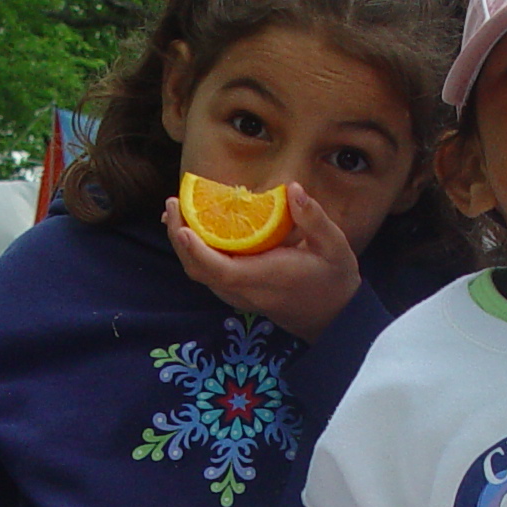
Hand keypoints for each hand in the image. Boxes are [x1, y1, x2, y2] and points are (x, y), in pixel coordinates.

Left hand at [162, 183, 361, 341]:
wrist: (334, 317)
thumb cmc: (334, 278)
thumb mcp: (334, 246)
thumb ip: (314, 218)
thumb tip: (293, 189)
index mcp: (267, 278)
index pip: (223, 270)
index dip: (198, 250)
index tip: (183, 226)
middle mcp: (246, 290)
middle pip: (199, 270)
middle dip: (179, 238)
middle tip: (172, 204)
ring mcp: (239, 295)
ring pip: (199, 273)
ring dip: (182, 244)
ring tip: (175, 211)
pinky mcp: (238, 292)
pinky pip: (208, 273)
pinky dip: (194, 251)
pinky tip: (190, 228)